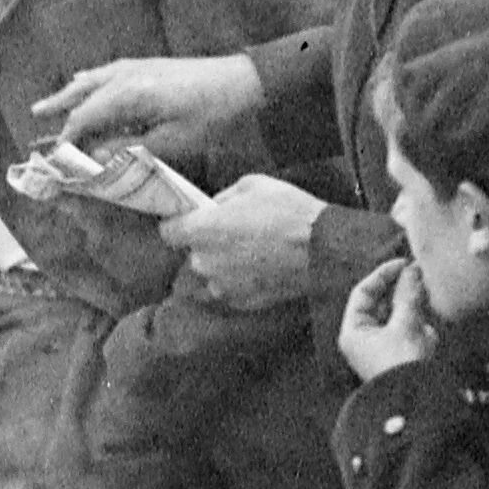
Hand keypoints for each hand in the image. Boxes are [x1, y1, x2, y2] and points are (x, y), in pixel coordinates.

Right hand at [43, 49, 270, 159]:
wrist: (242, 81)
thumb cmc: (209, 115)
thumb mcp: (171, 141)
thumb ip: (129, 148)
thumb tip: (96, 157)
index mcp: (128, 94)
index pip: (84, 118)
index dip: (67, 139)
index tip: (55, 158)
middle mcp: (125, 76)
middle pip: (81, 94)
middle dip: (59, 109)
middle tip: (34, 118)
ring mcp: (136, 67)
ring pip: (91, 80)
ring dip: (69, 93)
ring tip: (47, 103)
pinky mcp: (147, 65)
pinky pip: (106, 72)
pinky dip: (89, 80)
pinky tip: (84, 80)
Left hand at [156, 172, 327, 319]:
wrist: (322, 249)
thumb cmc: (287, 211)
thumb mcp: (252, 185)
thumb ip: (223, 197)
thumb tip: (214, 206)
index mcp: (201, 230)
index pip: (167, 232)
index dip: (178, 225)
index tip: (190, 221)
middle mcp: (203, 262)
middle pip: (194, 253)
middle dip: (209, 243)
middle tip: (236, 233)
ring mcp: (221, 286)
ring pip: (212, 273)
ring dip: (224, 264)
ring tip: (253, 253)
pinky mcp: (240, 302)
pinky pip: (231, 289)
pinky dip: (241, 281)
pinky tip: (262, 268)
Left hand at [330, 252, 431, 381]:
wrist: (417, 401)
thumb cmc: (403, 364)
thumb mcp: (406, 324)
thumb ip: (409, 295)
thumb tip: (412, 270)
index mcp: (354, 331)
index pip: (363, 292)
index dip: (383, 274)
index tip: (404, 264)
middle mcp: (363, 338)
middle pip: (380, 302)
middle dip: (401, 289)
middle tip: (420, 275)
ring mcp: (381, 347)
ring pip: (396, 314)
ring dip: (411, 304)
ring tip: (426, 296)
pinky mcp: (398, 354)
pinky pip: (407, 330)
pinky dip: (417, 321)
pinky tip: (428, 321)